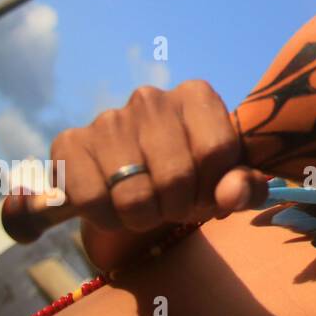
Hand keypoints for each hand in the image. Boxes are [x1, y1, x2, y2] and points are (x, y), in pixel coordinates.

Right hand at [50, 80, 269, 233]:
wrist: (136, 182)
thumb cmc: (194, 176)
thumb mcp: (230, 180)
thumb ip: (246, 186)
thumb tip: (231, 195)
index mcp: (196, 95)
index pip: (217, 151)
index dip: (215, 188)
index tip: (207, 195)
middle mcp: (150, 98)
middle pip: (176, 176)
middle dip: (178, 208)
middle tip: (173, 207)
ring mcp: (108, 119)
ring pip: (134, 196)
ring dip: (143, 218)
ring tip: (146, 207)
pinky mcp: (70, 143)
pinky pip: (92, 201)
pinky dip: (107, 219)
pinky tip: (113, 207)